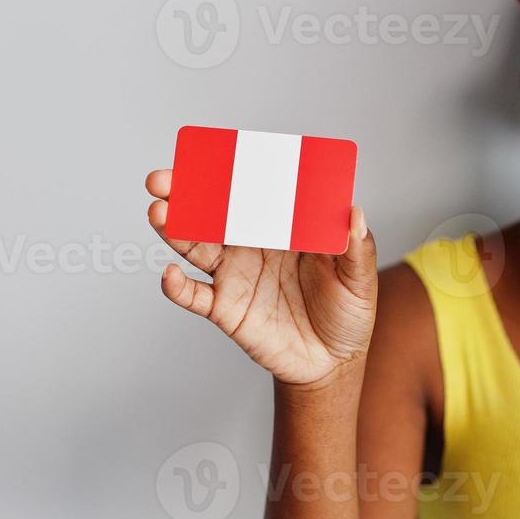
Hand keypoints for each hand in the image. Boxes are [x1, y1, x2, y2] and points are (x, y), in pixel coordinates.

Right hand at [145, 169, 377, 387]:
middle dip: (185, 193)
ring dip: (174, 229)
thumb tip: (354, 212)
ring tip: (159, 212)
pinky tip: (170, 275)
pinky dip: (177, 287)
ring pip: (196, 246)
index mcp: (283, 228)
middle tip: (163, 178)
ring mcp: (234, 275)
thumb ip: (357, 248)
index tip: (210, 154)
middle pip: (213, 213)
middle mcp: (252, 245)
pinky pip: (194, 296)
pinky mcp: (225, 309)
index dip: (230, 172)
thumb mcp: (360, 280)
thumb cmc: (347, 314)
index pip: (253, 192)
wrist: (332, 364)